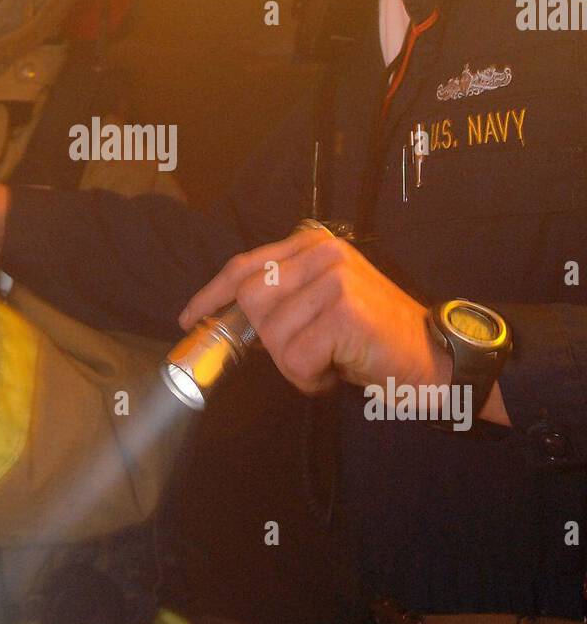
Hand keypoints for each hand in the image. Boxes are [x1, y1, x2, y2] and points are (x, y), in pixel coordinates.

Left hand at [178, 225, 451, 400]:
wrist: (435, 358)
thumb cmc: (374, 337)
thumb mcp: (325, 302)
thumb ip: (283, 297)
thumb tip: (230, 316)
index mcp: (314, 245)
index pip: (245, 265)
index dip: (212, 295)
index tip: (189, 318)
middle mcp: (323, 252)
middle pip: (251, 301)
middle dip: (267, 342)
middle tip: (304, 356)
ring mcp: (334, 278)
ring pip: (272, 335)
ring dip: (294, 364)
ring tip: (331, 361)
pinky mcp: (343, 311)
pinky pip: (295, 358)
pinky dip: (310, 378)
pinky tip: (339, 370)